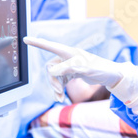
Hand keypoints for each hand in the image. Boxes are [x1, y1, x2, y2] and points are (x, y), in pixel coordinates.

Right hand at [23, 37, 137, 107]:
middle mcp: (68, 57)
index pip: (50, 46)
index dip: (38, 43)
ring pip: (54, 76)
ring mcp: (69, 65)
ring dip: (55, 87)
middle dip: (52, 81)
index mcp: (70, 53)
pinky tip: (61, 98)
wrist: (111, 76)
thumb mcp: (86, 70)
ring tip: (60, 98)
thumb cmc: (101, 69)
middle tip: (60, 92)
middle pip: (51, 67)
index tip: (25, 39)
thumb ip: (69, 68)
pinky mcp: (72, 72)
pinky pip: (60, 80)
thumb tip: (52, 72)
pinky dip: (59, 89)